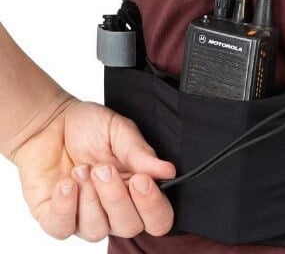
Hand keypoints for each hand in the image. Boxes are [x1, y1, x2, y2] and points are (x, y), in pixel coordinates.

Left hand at [12, 95, 175, 241]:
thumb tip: (167, 170)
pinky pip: (63, 228)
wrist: (50, 121)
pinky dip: (66, 206)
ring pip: (97, 231)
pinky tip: (66, 183)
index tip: (141, 180)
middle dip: (117, 198)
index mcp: (137, 188)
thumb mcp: (120, 130)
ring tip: (82, 168)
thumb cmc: (89, 125)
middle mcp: (114, 207)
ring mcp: (85, 215)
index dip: (152, 206)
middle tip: (104, 169)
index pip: (157, 218)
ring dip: (90, 198)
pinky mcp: (56, 218)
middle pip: (129, 228)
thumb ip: (141, 153)